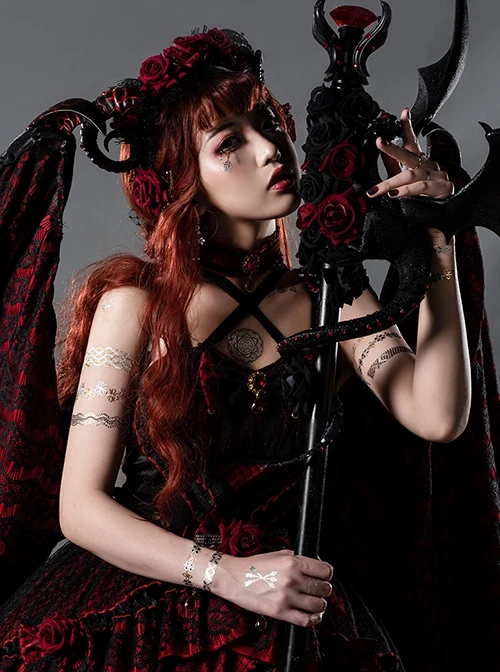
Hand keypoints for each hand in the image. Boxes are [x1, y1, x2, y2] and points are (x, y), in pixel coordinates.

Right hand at [212, 549, 333, 627]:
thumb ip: (296, 558)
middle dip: (323, 590)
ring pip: (318, 605)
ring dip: (319, 605)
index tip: (324, 577)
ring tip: (314, 603)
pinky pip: (306, 620)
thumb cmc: (253, 566)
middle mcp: (292, 579)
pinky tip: (312, 616)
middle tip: (318, 590)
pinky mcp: (280, 612)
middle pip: (324, 588)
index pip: (325, 570)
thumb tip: (314, 564)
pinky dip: (313, 620)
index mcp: (293, 562)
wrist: (233, 578)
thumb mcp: (277, 554)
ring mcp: (287, 596)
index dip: (327, 574)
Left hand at [366, 107, 453, 200]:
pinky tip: (395, 194)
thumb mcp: (406, 181)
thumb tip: (380, 155)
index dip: (408, 126)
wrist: (445, 213)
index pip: (412, 141)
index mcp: (420, 162)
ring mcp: (436, 176)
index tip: (403, 113)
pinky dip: (406, 190)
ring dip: (390, 183)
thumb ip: (393, 168)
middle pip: (409, 154)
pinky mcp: (442, 188)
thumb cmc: (424, 196)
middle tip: (380, 142)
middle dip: (392, 148)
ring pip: (410, 175)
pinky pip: (421, 187)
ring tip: (376, 190)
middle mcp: (428, 165)